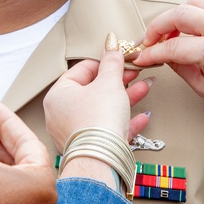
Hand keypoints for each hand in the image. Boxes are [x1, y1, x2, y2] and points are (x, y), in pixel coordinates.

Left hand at [43, 33, 150, 149]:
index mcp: (58, 95)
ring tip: (144, 88)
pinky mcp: (90, 148)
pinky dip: (125, 122)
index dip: (105, 62)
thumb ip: (112, 62)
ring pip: (103, 110)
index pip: (82, 70)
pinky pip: (108, 130)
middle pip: (93, 91)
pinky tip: (142, 117)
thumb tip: (111, 44)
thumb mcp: (109, 82)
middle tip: (134, 73)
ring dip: (126, 99)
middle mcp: (61, 114)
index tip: (121, 58)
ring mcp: (75, 133)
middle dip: (119, 81)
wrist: (102, 159)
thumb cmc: (98, 120)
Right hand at [131, 0, 203, 137]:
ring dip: (177, 15)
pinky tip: (192, 30)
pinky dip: (198, 15)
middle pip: (180, 13)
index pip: (173, 45)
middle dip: (158, 26)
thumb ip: (179, 67)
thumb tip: (160, 54)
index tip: (140, 56)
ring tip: (170, 33)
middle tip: (149, 40)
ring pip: (195, 2)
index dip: (152, 51)